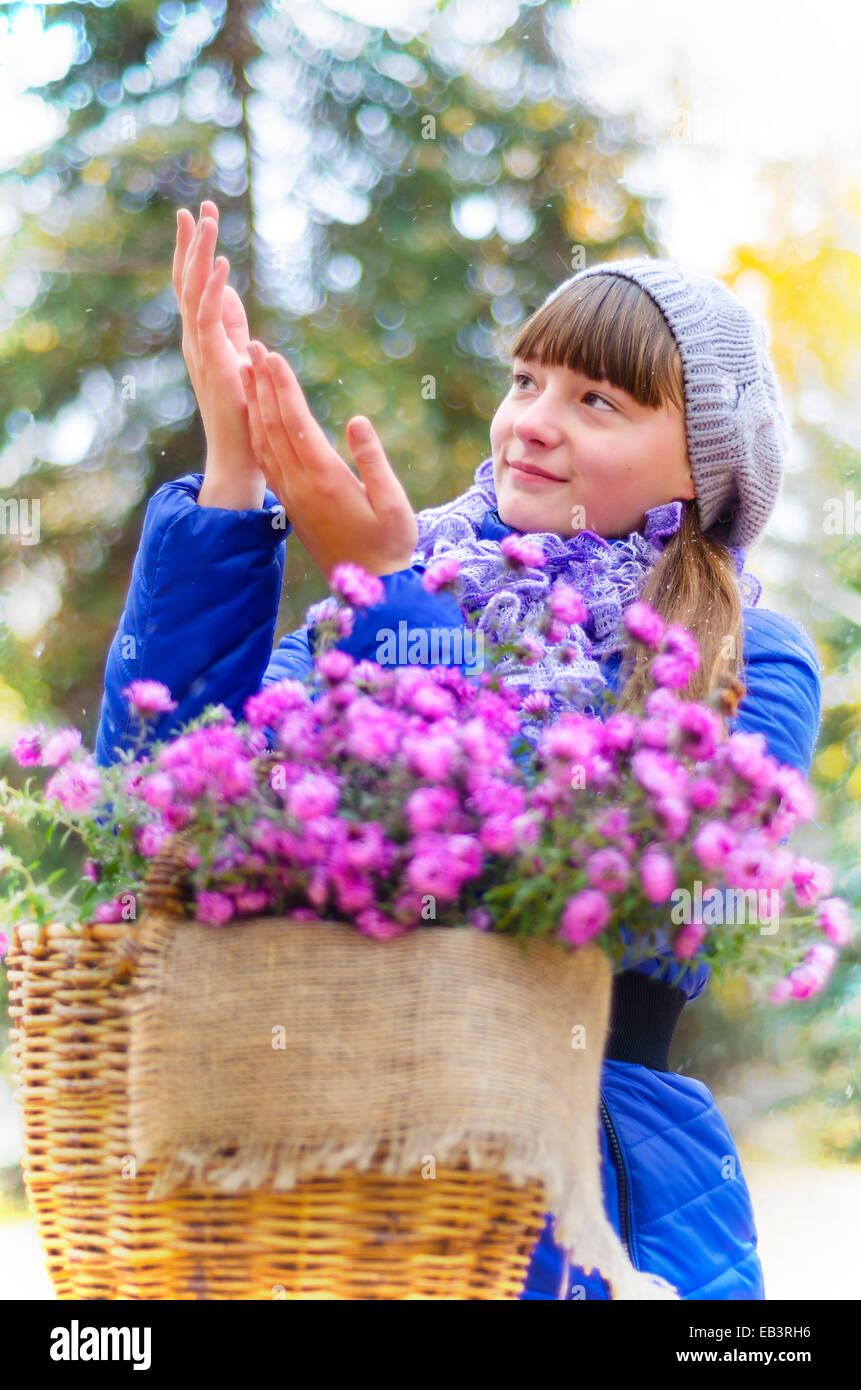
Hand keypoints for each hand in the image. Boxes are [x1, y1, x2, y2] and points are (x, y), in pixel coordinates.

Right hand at [173, 200, 264, 508]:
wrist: (238, 454)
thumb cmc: (242, 413)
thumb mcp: (238, 357)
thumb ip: (231, 325)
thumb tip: (228, 292)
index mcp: (201, 338)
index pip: (193, 287)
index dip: (195, 252)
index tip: (201, 218)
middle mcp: (194, 340)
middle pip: (186, 281)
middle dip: (192, 242)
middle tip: (197, 206)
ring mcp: (200, 349)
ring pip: (194, 291)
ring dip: (201, 254)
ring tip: (209, 220)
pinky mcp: (212, 360)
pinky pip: (208, 317)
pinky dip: (213, 287)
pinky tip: (224, 262)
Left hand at [240, 343, 418, 579]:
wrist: (371, 590)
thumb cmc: (391, 545)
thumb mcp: (394, 504)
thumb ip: (373, 462)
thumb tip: (356, 420)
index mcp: (325, 479)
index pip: (296, 422)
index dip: (282, 387)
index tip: (271, 354)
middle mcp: (300, 484)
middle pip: (272, 425)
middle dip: (261, 384)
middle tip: (250, 347)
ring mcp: (292, 495)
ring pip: (264, 441)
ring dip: (253, 404)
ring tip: (245, 371)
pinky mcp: (290, 504)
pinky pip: (266, 461)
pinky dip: (256, 431)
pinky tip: (253, 417)